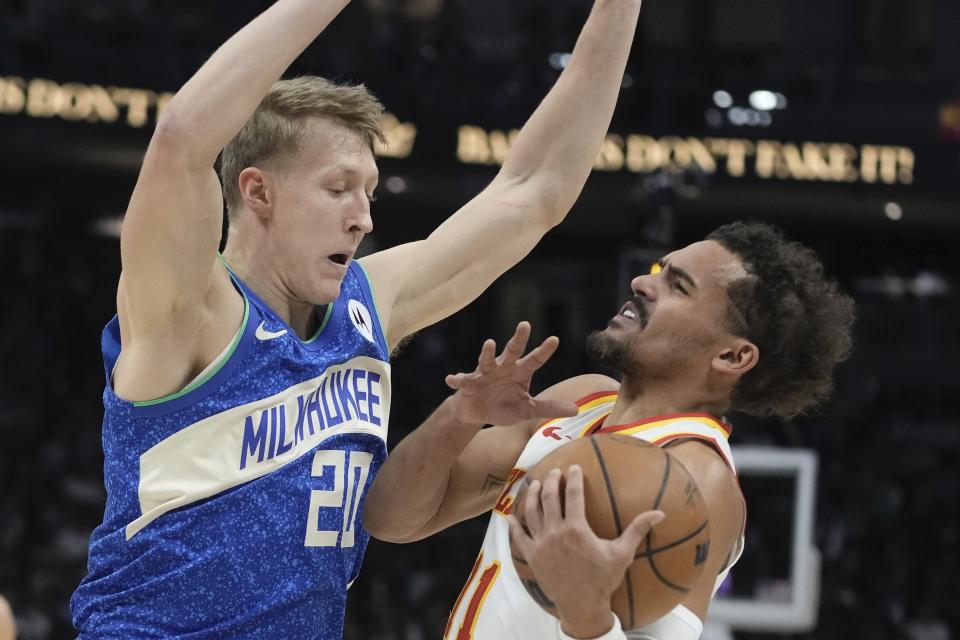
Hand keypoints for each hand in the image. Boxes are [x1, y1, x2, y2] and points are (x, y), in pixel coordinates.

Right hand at [445, 322, 577, 425]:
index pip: (535, 360)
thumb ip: (549, 407)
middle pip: (512, 351)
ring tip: (489, 344)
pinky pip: (462, 380)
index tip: (555, 339)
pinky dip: (457, 379)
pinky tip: (451, 379)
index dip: (544, 351)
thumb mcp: (527, 409)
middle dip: (518, 339)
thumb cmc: (503, 406)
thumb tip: (577, 409)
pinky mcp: (468, 383)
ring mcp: (485, 373)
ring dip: (488, 353)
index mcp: (520, 373)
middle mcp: (503, 368)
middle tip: (525, 324)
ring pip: (487, 360)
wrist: (477, 412)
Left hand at [508, 465, 664, 637]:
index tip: (574, 468)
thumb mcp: (622, 554)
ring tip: (535, 484)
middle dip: (551, 481)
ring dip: (532, 496)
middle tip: (554, 472)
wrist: (582, 605)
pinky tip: (511, 516)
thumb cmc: (603, 579)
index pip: (573, 494)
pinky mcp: (532, 555)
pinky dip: (513, 525)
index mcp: (576, 528)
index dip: (573, 478)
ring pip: (532, 512)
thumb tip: (659, 513)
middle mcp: (555, 532)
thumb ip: (637, 530)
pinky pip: (519, 537)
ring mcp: (541, 543)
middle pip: (549, 498)